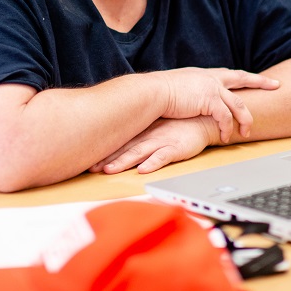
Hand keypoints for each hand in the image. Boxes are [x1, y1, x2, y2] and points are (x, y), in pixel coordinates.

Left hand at [89, 117, 217, 174]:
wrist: (203, 120)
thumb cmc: (179, 126)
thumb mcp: (156, 127)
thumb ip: (140, 135)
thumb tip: (121, 141)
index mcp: (143, 132)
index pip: (120, 143)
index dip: (104, 151)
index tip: (86, 160)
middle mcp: (149, 137)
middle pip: (124, 149)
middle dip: (107, 159)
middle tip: (91, 168)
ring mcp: (161, 142)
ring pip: (139, 153)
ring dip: (124, 161)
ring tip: (110, 170)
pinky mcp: (176, 148)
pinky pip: (163, 157)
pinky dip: (152, 163)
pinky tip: (143, 169)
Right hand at [157, 67, 279, 141]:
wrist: (153, 93)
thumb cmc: (160, 93)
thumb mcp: (181, 86)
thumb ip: (193, 90)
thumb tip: (193, 96)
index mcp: (206, 75)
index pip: (232, 74)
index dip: (247, 76)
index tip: (260, 78)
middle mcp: (212, 78)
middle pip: (243, 79)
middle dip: (261, 82)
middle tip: (276, 85)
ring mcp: (212, 88)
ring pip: (238, 104)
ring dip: (244, 120)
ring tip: (245, 133)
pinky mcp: (209, 101)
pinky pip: (225, 117)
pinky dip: (227, 129)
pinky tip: (224, 138)